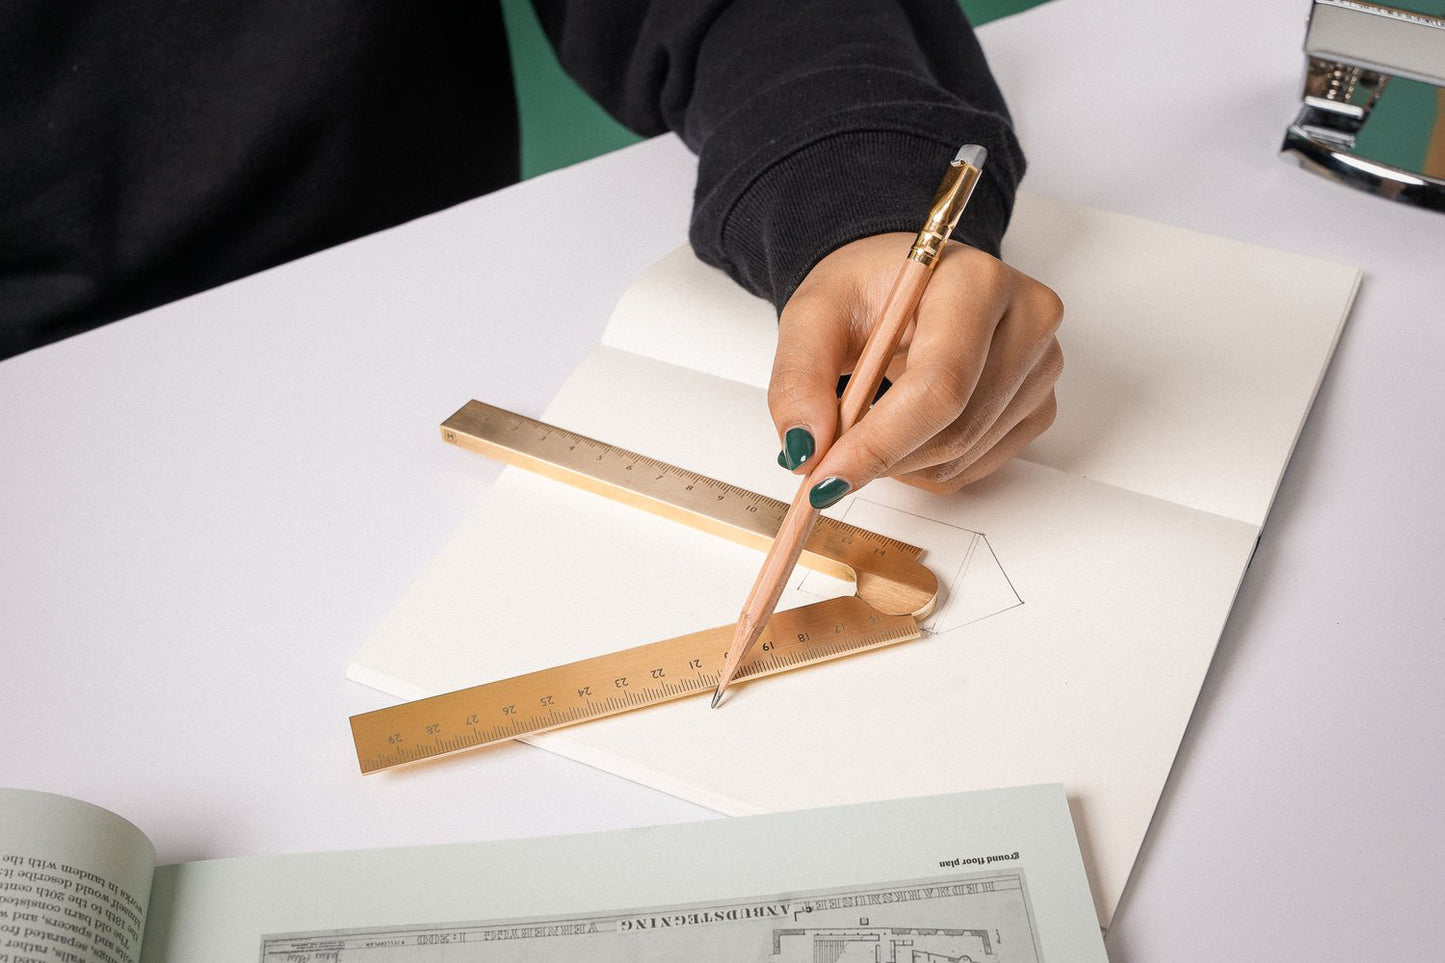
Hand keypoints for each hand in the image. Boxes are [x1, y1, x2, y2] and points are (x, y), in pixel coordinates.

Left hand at [769, 233, 1062, 503]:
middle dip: (881, 457)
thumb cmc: (868, 290)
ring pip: (963, 456)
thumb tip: (806, 449)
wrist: (903, 284)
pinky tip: (904, 430)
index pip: (940, 383)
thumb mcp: (812, 316)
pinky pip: (976, 467)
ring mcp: (1040, 367)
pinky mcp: (1037, 406)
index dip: (880, 441)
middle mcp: (1026, 320)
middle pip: (955, 428)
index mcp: (976, 281)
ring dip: (899, 464)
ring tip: (866, 424)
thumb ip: (799, 379)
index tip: (826, 476)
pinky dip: (925, 466)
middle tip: (826, 460)